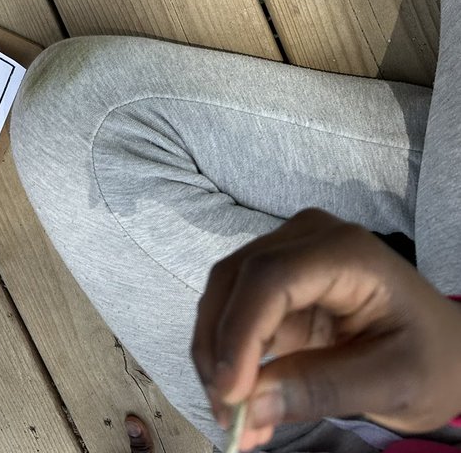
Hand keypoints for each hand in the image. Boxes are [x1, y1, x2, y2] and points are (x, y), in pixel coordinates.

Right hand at [192, 209, 460, 446]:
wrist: (445, 348)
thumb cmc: (431, 359)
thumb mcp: (393, 384)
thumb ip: (322, 389)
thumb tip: (250, 404)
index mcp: (345, 252)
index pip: (271, 278)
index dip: (240, 333)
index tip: (232, 395)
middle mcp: (307, 238)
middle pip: (237, 279)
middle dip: (220, 349)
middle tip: (227, 417)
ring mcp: (288, 254)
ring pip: (225, 293)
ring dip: (218, 355)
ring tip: (234, 418)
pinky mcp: (278, 281)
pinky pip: (236, 311)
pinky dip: (230, 356)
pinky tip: (243, 401)